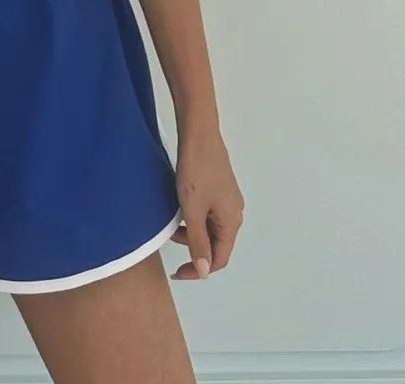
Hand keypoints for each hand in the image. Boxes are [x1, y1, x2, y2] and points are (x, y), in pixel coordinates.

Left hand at [170, 125, 243, 279]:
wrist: (198, 133)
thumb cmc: (196, 171)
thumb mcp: (192, 210)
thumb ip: (198, 242)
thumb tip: (205, 271)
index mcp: (232, 221)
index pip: (219, 258)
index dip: (199, 269)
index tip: (178, 272)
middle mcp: (234, 212)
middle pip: (216, 243)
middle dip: (193, 247)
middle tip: (170, 239)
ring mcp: (227, 198)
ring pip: (209, 226)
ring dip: (191, 231)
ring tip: (171, 223)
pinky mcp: (218, 186)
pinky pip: (207, 212)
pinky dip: (193, 216)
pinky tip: (178, 208)